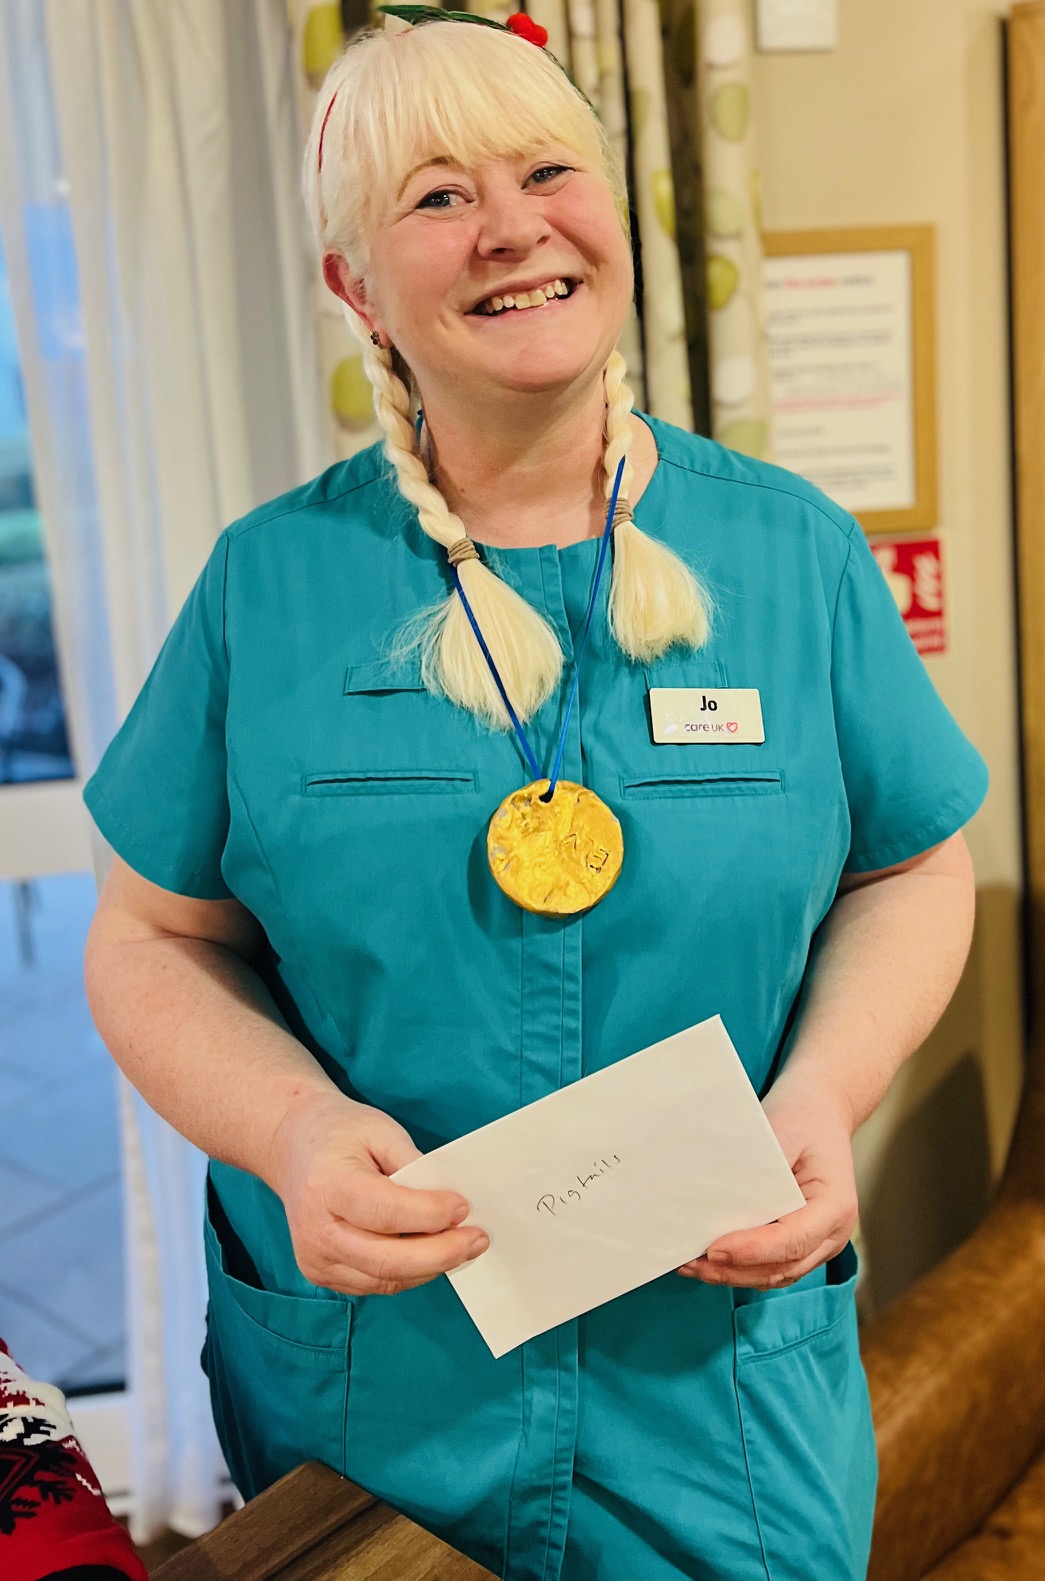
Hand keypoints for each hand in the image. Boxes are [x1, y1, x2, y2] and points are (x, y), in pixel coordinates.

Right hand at [266, 1089, 489, 1296]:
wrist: (292, 1146)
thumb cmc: (340, 1132)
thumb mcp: (380, 1130)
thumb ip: (414, 1167)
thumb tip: (452, 1205)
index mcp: (326, 1186)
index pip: (386, 1212)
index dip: (430, 1214)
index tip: (464, 1207)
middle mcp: (316, 1230)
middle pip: (387, 1259)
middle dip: (441, 1253)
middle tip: (478, 1239)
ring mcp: (315, 1258)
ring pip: (385, 1279)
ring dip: (430, 1267)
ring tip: (464, 1247)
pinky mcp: (321, 1273)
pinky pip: (375, 1283)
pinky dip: (409, 1273)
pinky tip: (432, 1254)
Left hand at [676, 1068, 857, 1289]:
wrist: (822, 1109)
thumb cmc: (803, 1116)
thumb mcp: (782, 1132)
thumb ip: (756, 1170)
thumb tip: (717, 1197)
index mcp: (835, 1205)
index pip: (792, 1240)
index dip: (752, 1250)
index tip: (714, 1249)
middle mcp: (834, 1233)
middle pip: (782, 1266)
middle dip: (735, 1269)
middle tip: (691, 1263)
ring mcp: (821, 1242)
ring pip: (776, 1274)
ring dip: (734, 1274)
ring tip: (692, 1266)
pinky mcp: (803, 1242)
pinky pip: (773, 1265)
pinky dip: (742, 1267)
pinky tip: (709, 1261)